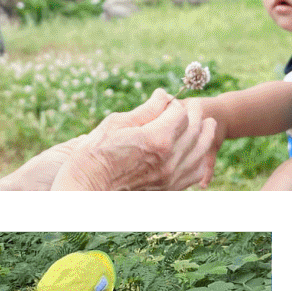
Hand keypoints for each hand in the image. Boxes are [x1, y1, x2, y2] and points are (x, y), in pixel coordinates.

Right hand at [56, 90, 214, 189]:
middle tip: (195, 105)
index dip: (174, 104)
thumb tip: (163, 95)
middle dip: (195, 114)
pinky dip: (200, 160)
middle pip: (194, 129)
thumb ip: (144, 110)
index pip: (179, 113)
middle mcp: (169, 159)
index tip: (166, 102)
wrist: (83, 195)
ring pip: (200, 151)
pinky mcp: (167, 190)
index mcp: (156, 139)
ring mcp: (170, 177)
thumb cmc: (91, 158)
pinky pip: (194, 173)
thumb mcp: (114, 125)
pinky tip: (199, 153)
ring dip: (205, 134)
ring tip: (208, 124)